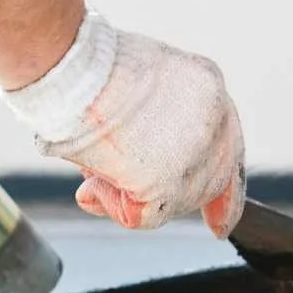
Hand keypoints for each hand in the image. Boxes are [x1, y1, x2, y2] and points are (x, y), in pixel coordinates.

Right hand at [1, 12, 245, 236]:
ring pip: (174, 201)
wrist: (66, 68)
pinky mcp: (166, 179)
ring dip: (128, 193)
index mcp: (206, 83)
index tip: (217, 223)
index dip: (223, 190)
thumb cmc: (83, 69)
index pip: (227, 146)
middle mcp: (213, 115)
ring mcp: (194, 150)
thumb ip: (148, 128)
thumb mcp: (134, 86)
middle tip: (126, 198)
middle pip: (207, 181)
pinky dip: (113, 205)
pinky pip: (144, 215)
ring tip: (93, 163)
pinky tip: (92, 183)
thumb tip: (116, 181)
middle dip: (173, 199)